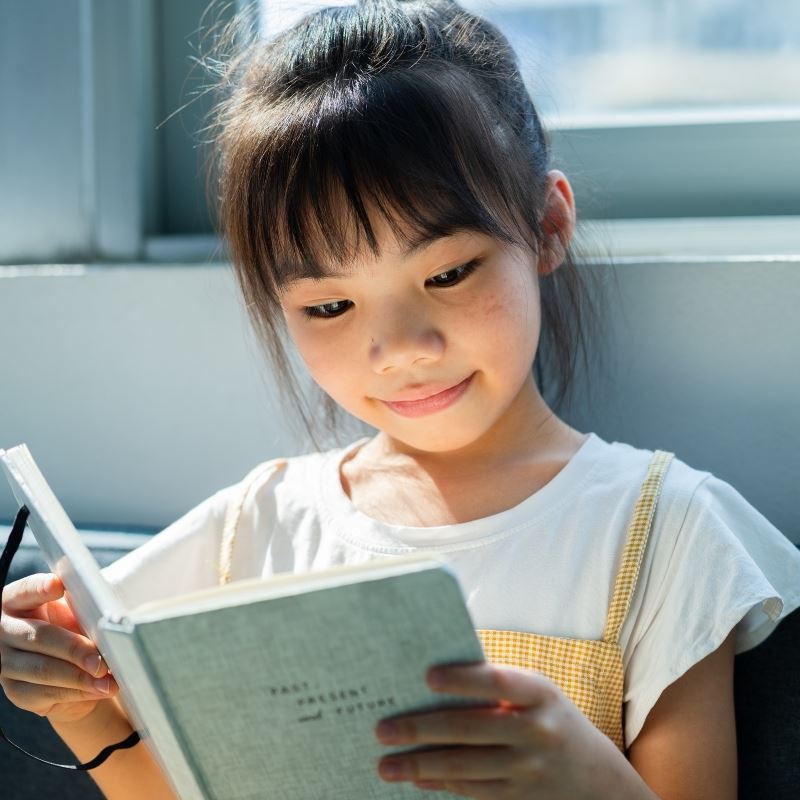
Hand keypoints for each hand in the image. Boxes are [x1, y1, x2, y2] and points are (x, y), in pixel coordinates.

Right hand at [0, 573, 118, 723]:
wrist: (66, 665)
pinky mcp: (16, 690)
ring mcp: (6, 663)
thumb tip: (104, 608)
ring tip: (107, 680)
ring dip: (79, 677)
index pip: (25, 591)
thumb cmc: (72, 626)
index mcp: (17, 601)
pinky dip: (77, 692)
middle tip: (101, 660)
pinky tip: (98, 689)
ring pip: (43, 669)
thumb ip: (81, 605)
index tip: (58, 585)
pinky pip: (46, 693)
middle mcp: (4, 631)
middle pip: (39, 637)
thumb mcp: (74, 610)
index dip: (40, 589)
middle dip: (74, 649)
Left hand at [373, 661, 623, 798]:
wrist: (598, 777)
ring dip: (420, 766)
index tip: (425, 677)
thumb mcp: (537, 693)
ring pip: (465, 767)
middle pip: (470, 730)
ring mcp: (529, 770)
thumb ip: (497, 686)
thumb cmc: (550, 718)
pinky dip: (440, 784)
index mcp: (540, 693)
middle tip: (382, 730)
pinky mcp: (520, 798)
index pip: (497, 682)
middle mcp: (537, 732)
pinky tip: (415, 778)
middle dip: (421, 730)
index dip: (462, 679)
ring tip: (386, 764)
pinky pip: (472, 791)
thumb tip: (433, 679)